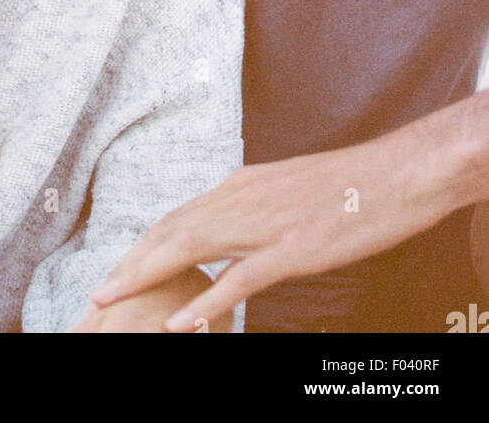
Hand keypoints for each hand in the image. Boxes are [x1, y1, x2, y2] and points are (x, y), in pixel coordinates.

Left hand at [88, 116, 468, 331]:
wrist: (395, 172)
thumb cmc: (349, 185)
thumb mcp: (287, 187)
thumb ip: (255, 204)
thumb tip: (232, 223)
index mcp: (241, 184)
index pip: (178, 215)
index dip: (144, 244)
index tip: (118, 268)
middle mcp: (242, 198)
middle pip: (171, 231)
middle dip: (131, 262)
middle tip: (98, 293)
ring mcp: (265, 224)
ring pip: (190, 248)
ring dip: (146, 276)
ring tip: (112, 301)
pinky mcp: (292, 249)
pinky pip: (238, 279)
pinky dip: (204, 302)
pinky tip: (178, 322)